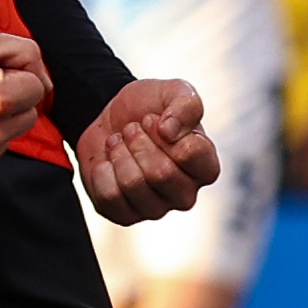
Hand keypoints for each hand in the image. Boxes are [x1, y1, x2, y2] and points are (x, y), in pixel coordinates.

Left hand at [74, 75, 216, 225]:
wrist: (107, 117)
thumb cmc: (148, 108)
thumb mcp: (173, 92)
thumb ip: (186, 104)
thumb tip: (170, 131)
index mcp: (205, 166)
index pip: (193, 155)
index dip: (165, 131)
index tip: (154, 119)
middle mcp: (185, 193)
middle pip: (162, 175)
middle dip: (139, 142)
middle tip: (132, 128)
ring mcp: (156, 208)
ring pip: (134, 186)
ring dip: (119, 154)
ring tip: (118, 142)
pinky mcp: (125, 215)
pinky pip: (109, 198)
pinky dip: (102, 172)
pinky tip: (107, 163)